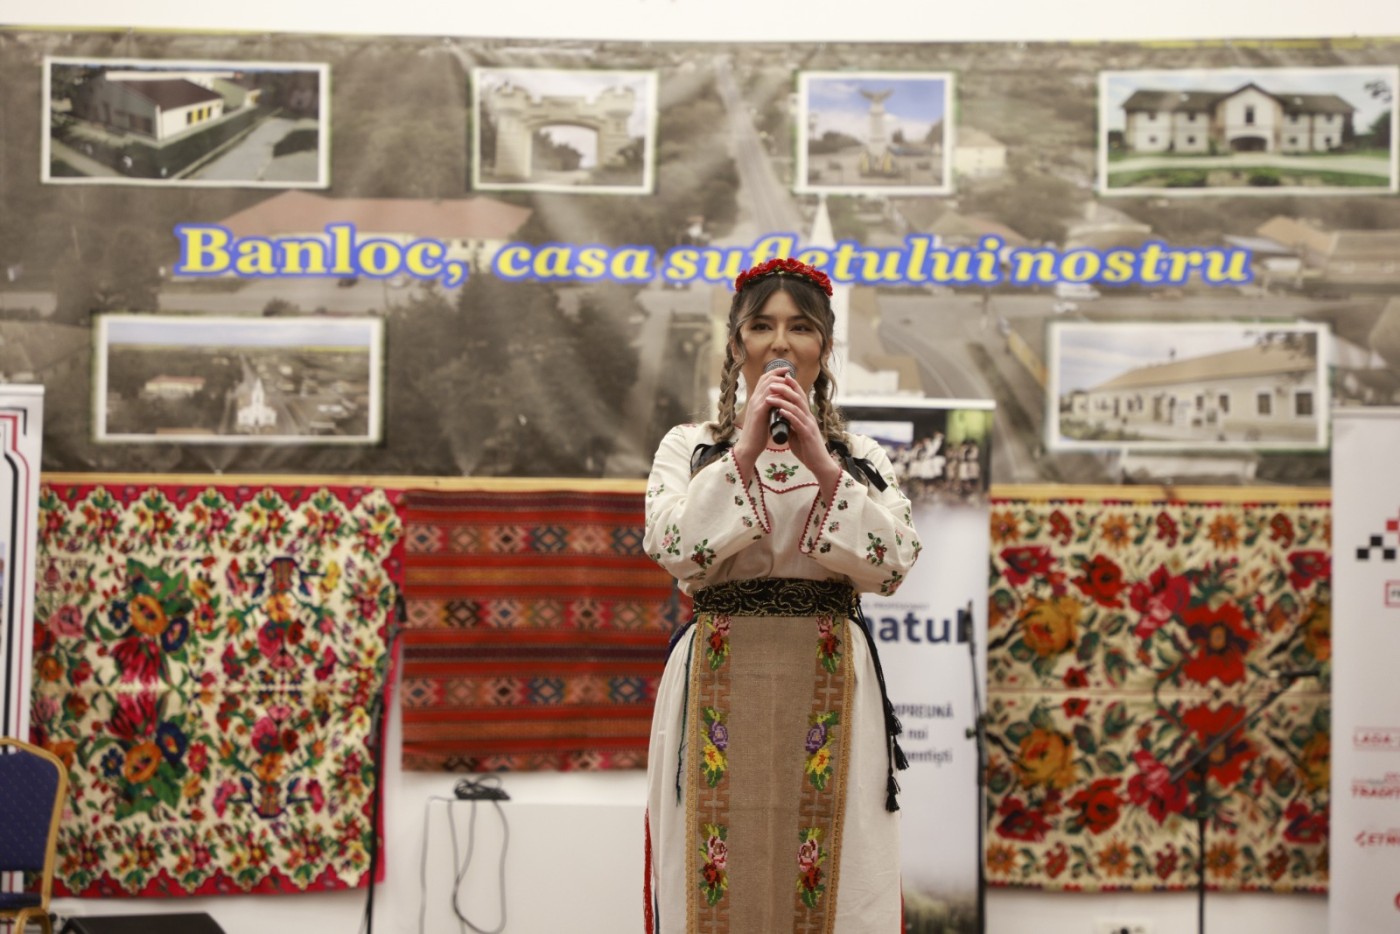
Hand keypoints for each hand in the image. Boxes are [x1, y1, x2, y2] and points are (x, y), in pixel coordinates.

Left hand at [747, 371, 838, 490]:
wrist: (819, 464)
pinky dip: (788, 415)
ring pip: (796, 407)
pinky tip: (780, 410)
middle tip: (772, 382)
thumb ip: (791, 424)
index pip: (799, 396)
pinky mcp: (807, 434)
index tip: (781, 376)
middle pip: (798, 397)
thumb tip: (780, 418)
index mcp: (806, 416)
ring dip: (782, 400)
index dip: (791, 385)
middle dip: (785, 388)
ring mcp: (809, 425)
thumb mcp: (797, 433)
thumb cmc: (807, 449)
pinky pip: (797, 422)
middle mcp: (809, 417)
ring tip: (770, 395)